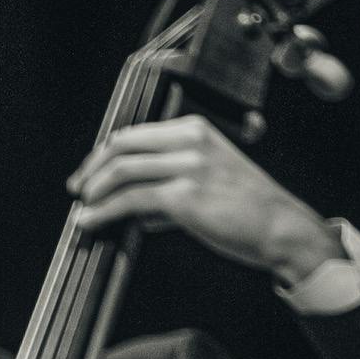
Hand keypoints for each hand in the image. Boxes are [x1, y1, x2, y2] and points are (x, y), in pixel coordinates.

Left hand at [64, 117, 339, 287]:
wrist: (282, 228)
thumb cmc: (249, 210)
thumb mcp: (211, 180)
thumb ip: (173, 186)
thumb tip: (136, 208)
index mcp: (195, 130)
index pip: (135, 134)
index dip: (104, 154)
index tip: (90, 173)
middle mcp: (190, 140)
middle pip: (122, 145)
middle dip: (92, 168)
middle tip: (77, 189)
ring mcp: (187, 166)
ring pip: (122, 171)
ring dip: (94, 191)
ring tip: (82, 209)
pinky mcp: (184, 196)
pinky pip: (130, 199)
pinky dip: (103, 211)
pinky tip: (90, 221)